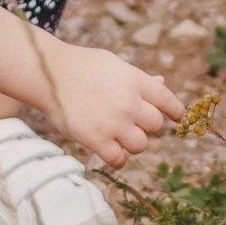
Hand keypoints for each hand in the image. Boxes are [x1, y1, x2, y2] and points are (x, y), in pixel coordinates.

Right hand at [46, 45, 184, 168]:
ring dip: (131, 142)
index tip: (177, 117)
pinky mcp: (96, 139)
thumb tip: (162, 85)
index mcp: (135, 80)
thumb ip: (138, 78)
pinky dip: (117, 157)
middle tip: (129, 121)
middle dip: (145, 124)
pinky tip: (110, 150)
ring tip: (117, 135)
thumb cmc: (81, 66)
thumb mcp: (113, 64)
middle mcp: (128, 102)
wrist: (48, 73)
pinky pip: (119, 160)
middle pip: (155, 125)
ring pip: (140, 145)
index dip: (175, 111)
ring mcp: (113, 122)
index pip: (167, 100)